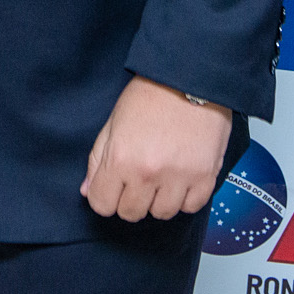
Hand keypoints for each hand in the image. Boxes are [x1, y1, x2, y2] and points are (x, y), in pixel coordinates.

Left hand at [81, 75, 231, 220]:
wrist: (189, 79)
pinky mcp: (205, 178)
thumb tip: (88, 191)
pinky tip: (181, 177)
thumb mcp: (113, 124)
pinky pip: (191, 207)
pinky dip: (185, 197)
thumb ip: (97, 161)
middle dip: (131, 199)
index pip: (103, 205)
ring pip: (162, 214)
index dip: (105, 196)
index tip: (113, 186)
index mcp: (120, 159)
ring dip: (159, 199)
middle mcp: (148, 174)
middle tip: (138, 178)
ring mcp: (179, 178)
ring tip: (162, 175)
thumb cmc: (148, 97)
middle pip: (131, 213)